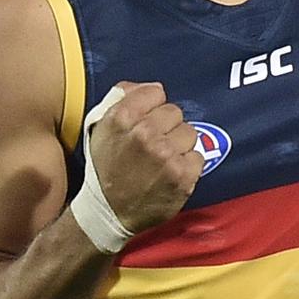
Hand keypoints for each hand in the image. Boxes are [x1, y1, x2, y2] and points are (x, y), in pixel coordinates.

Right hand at [89, 81, 203, 231]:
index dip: (152, 107)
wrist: (109, 212)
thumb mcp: (101, 127)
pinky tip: (171, 174)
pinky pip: (198, 156)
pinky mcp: (183, 175)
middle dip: (166, 126)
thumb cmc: (106, 167)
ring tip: (162, 160)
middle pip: (174, 112)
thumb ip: (125, 98)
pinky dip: (187, 165)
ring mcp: (166, 155)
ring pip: (189, 133)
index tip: (146, 121)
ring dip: (179, 145)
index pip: (156, 92)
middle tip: (153, 145)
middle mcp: (145, 133)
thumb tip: (153, 87)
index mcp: (122, 117)